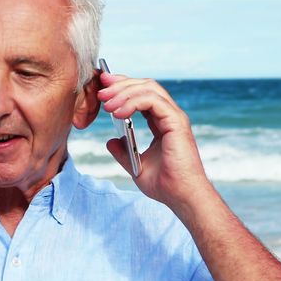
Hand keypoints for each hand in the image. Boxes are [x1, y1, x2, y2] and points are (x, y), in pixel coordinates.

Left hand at [97, 72, 214, 211]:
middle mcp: (170, 116)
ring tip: (105, 103)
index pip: (143, 95)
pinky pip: (153, 101)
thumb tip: (110, 141)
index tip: (103, 87)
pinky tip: (118, 113)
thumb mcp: (136, 165)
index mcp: (162, 123)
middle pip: (145, 86)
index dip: (123, 87)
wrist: (180, 196)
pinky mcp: (176, 122)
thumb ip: (123, 151)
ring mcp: (174, 117)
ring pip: (149, 89)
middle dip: (120, 84)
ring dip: (123, 92)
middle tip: (100, 90)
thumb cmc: (165, 184)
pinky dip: (133, 102)